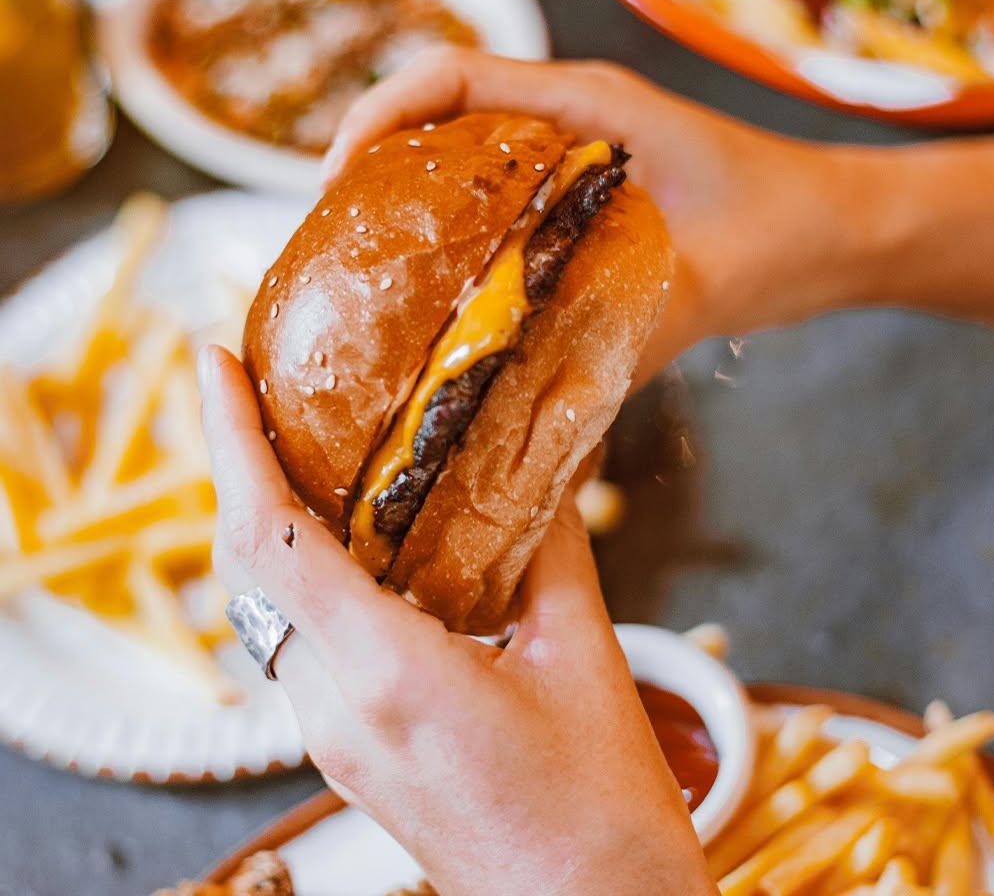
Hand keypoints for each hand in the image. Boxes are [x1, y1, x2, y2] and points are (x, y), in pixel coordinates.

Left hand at [198, 344, 715, 895]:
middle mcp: (334, 708)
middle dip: (239, 468)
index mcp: (389, 674)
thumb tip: (537, 468)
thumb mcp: (585, 655)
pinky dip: (306, 577)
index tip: (214, 365)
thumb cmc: (599, 808)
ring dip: (271, 523)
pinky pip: (301, 643)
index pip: (272, 539)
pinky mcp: (347, 752)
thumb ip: (551, 552)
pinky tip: (352, 542)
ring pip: (269, 606)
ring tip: (303, 448)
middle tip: (256, 390)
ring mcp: (331, 739)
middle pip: (251, 567)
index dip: (232, 442)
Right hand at [323, 46, 862, 378]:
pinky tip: (446, 295)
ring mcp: (578, 156)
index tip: (333, 181)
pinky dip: (462, 231)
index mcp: (591, 106)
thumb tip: (534, 414)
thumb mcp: (701, 284)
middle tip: (331, 237)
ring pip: (466, 154)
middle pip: (441, 111)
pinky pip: (503, 198)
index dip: (378, 116)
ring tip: (367, 266)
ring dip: (412, 196)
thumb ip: (621, 335)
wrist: (839, 234)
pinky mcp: (588, 197)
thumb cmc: (786, 232)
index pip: (453, 77)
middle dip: (374, 160)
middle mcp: (574, 121)